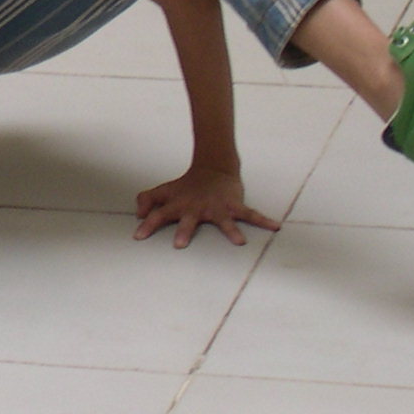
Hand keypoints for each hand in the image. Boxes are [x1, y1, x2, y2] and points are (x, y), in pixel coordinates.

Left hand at [132, 165, 279, 248]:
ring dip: (231, 230)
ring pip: (223, 220)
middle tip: (180, 244)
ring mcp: (216, 207)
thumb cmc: (186, 186)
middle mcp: (195, 207)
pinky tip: (276, 226)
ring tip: (239, 242)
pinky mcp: (233, 205)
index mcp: (177, 205)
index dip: (147, 224)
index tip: (138, 237)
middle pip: (188, 220)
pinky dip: (263, 220)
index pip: (158, 215)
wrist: (213, 169)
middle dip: (184, 231)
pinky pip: (250, 214)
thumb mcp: (164, 191)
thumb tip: (137, 214)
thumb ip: (147, 200)